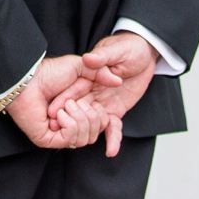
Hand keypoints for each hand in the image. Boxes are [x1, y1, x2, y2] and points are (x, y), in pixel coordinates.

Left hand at [7, 55, 112, 150]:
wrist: (29, 80)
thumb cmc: (50, 73)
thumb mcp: (80, 67)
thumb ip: (101, 72)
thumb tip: (118, 82)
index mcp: (81, 110)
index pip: (103, 126)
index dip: (107, 120)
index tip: (100, 107)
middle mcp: (73, 123)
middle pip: (97, 133)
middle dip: (93, 117)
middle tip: (78, 102)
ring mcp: (62, 133)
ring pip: (86, 139)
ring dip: (80, 119)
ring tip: (67, 105)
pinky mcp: (51, 139)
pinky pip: (71, 139)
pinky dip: (69, 124)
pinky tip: (59, 113)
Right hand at [50, 31, 160, 157]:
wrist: (145, 53)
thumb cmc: (129, 47)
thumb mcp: (117, 50)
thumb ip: (103, 56)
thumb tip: (89, 58)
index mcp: (88, 76)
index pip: (72, 91)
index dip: (62, 101)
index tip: (53, 113)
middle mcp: (92, 92)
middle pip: (77, 110)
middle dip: (69, 121)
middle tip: (60, 131)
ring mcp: (103, 103)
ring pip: (92, 122)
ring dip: (87, 132)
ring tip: (80, 141)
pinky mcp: (115, 111)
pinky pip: (112, 127)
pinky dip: (112, 139)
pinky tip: (111, 150)